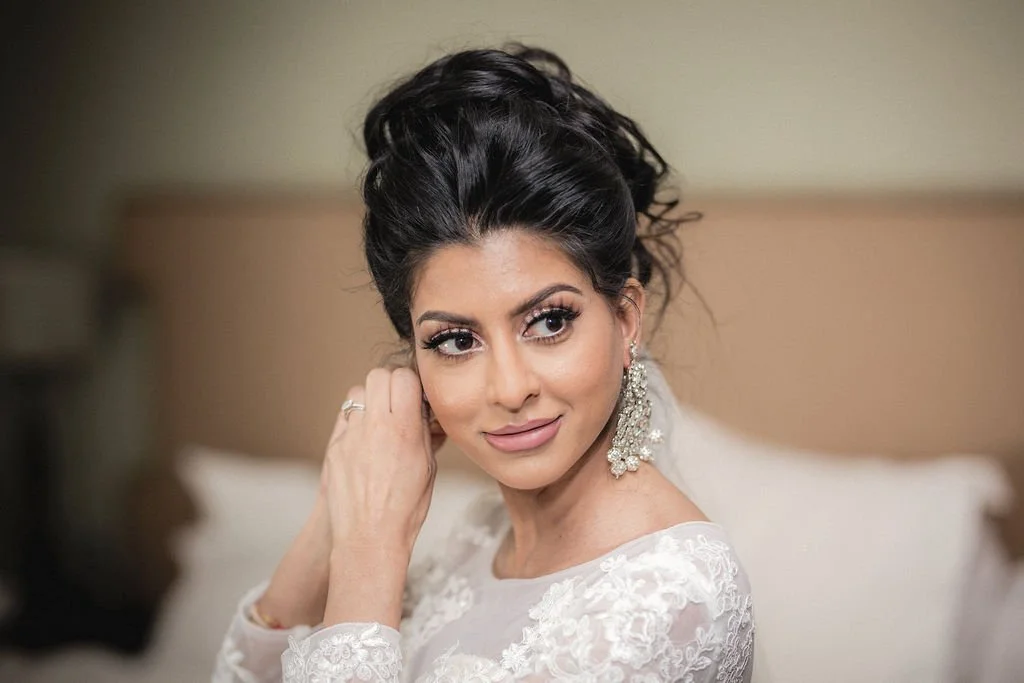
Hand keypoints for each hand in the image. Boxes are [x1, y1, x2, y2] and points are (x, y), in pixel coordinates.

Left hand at [321, 367, 438, 626]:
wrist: (369, 538)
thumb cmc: (406, 510)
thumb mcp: (428, 469)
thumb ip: (426, 435)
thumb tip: (427, 414)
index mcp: (404, 431)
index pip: (404, 378)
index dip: (411, 383)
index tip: (416, 396)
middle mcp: (375, 427)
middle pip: (378, 376)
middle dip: (390, 384)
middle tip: (398, 403)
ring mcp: (351, 436)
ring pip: (357, 392)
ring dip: (370, 399)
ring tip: (380, 421)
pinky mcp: (334, 448)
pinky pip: (345, 418)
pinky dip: (356, 421)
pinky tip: (365, 441)